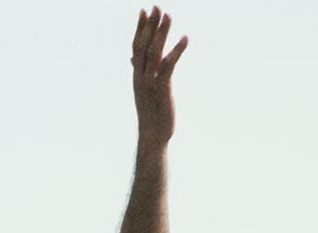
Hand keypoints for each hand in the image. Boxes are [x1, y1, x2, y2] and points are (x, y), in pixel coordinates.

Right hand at [130, 7, 188, 145]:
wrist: (152, 135)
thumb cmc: (151, 114)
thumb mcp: (143, 89)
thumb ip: (139, 71)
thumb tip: (132, 58)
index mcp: (137, 75)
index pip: (136, 46)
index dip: (140, 28)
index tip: (144, 11)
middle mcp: (141, 76)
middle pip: (144, 45)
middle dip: (150, 25)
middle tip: (156, 6)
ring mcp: (150, 82)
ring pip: (154, 52)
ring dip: (161, 33)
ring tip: (168, 15)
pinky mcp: (161, 88)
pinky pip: (168, 65)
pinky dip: (177, 51)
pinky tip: (185, 38)